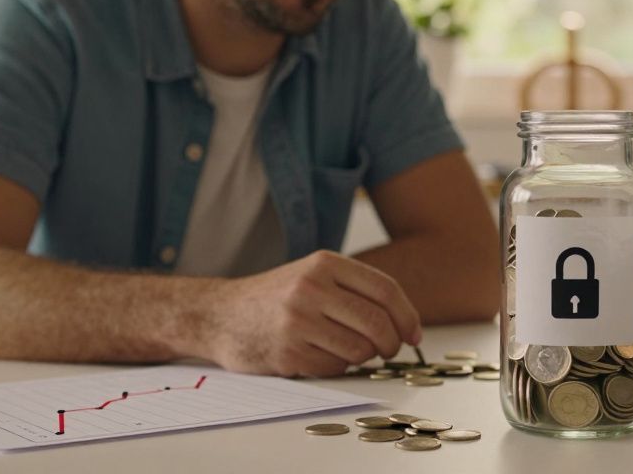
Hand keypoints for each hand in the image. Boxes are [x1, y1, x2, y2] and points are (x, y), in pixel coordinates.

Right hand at [205, 250, 421, 376]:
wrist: (218, 314)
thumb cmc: (276, 298)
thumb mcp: (313, 275)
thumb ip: (354, 290)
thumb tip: (405, 322)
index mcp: (324, 264)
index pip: (385, 290)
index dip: (407, 316)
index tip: (414, 335)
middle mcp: (311, 288)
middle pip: (377, 322)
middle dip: (391, 342)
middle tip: (390, 350)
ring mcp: (297, 321)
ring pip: (359, 349)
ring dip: (363, 357)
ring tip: (349, 350)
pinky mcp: (286, 352)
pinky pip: (334, 367)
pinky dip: (337, 367)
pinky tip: (322, 356)